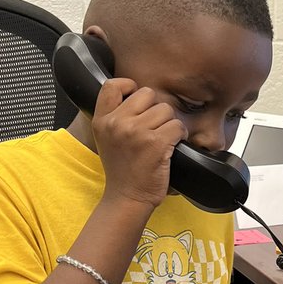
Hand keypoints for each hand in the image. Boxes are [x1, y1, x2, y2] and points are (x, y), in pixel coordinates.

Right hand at [92, 78, 187, 211]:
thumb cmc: (122, 170)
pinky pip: (177, 126)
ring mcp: (136, 132)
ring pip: (166, 109)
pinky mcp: (156, 143)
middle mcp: (117, 123)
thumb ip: (116, 116)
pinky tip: (171, 146)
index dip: (130, 87)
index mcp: (102, 120)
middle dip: (155, 109)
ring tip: (161, 139)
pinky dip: (180, 135)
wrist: (127, 198)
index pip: (113, 85)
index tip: (138, 101)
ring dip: (169, 123)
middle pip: (147, 94)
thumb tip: (135, 94)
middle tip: (153, 128)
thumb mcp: (107, 139)